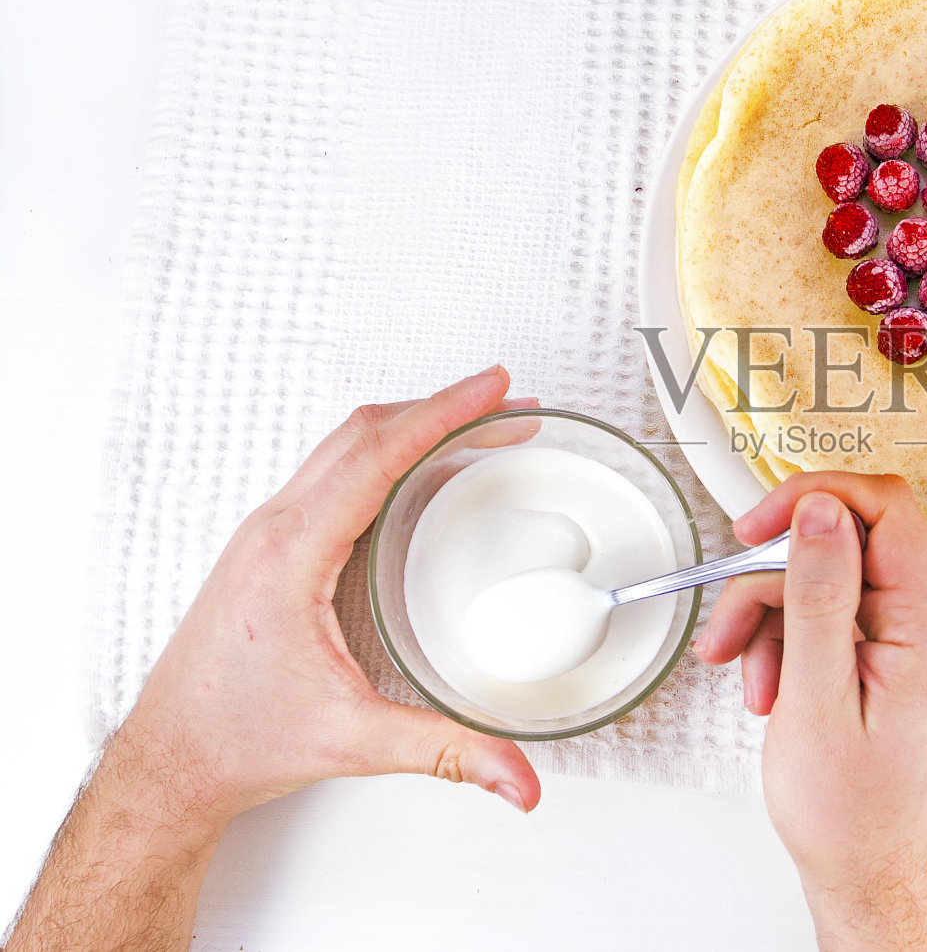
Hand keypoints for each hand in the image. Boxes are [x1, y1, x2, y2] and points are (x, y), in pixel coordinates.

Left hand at [112, 366, 542, 827]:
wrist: (170, 760)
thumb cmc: (235, 739)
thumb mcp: (352, 742)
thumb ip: (444, 753)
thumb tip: (516, 776)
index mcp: (290, 554)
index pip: (375, 455)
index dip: (443, 414)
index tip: (494, 389)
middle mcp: (275, 530)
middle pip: (364, 433)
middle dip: (443, 408)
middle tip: (509, 403)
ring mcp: (270, 534)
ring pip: (347, 448)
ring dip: (415, 426)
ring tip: (480, 429)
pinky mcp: (273, 548)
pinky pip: (336, 475)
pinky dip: (389, 456)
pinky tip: (424, 476)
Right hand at [695, 474, 926, 951]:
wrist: (872, 875)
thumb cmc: (853, 816)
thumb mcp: (817, 700)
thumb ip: (819, 596)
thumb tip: (820, 511)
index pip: (884, 508)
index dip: (812, 501)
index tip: (755, 527)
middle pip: (846, 548)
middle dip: (774, 584)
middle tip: (729, 631)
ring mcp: (926, 640)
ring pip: (834, 582)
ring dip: (776, 621)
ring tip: (752, 680)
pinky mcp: (905, 655)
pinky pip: (842, 616)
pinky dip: (796, 643)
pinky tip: (775, 688)